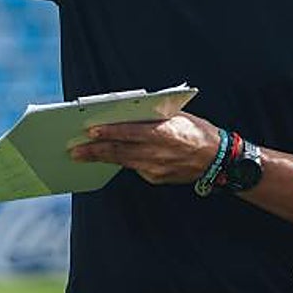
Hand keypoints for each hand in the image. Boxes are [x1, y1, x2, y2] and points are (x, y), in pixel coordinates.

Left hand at [70, 111, 221, 185]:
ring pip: (122, 163)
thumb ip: (153, 116)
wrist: (218, 159)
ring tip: (81, 155)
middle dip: (94, 151)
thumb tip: (127, 113)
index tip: (90, 131)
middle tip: (74, 150)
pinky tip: (106, 158)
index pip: (129, 133)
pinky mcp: (156, 178)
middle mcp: (157, 153)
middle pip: (120, 152)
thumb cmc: (197, 131)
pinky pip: (135, 168)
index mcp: (163, 133)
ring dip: (100, 159)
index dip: (108, 132)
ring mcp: (156, 169)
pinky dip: (121, 162)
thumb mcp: (177, 116)